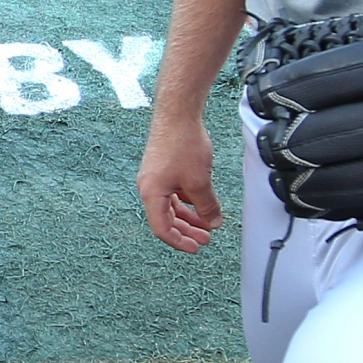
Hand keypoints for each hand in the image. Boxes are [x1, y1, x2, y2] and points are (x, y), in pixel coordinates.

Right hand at [137, 112, 224, 252]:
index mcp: (152, 194)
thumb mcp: (199, 182)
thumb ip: (207, 206)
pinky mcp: (163, 168)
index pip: (162, 229)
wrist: (177, 114)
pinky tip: (202, 203)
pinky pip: (174, 192)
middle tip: (206, 239)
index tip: (195, 247)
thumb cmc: (182, 144)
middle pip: (167, 219)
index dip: (179, 241)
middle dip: (188, 230)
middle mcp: (150, 188)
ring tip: (208, 223)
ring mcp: (156, 178)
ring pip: (172, 205)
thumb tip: (213, 223)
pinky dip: (188, 201)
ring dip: (190, 216)